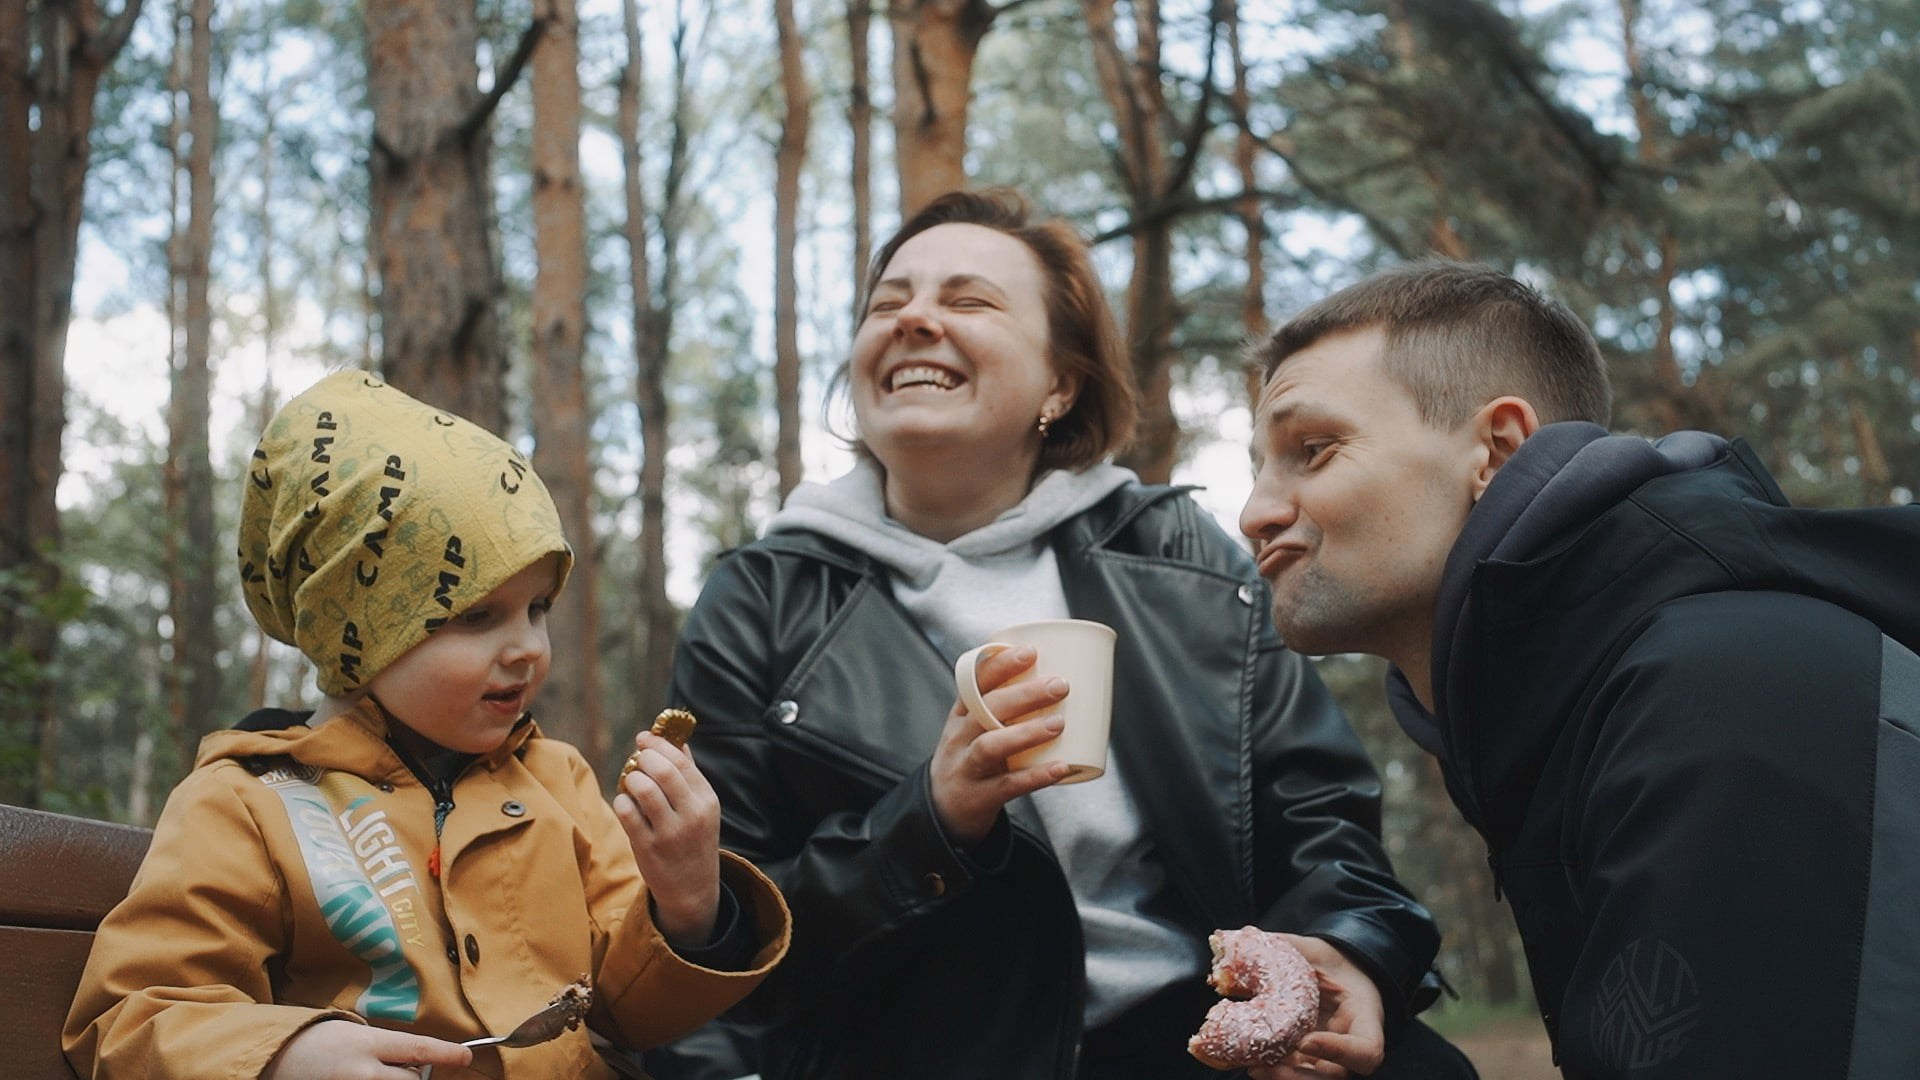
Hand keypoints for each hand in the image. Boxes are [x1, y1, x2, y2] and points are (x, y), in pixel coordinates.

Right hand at [261, 1019, 469, 1078]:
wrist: (273, 1057)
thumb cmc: (316, 1042)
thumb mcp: (353, 1034)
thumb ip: (384, 1047)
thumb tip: (417, 1061)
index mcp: (366, 1044)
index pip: (418, 1049)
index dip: (446, 1054)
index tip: (466, 1057)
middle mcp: (362, 1071)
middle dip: (413, 1078)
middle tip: (397, 1071)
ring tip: (374, 1074)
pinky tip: (364, 1079)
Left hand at [613, 730, 722, 948]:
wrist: (692, 889)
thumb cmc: (694, 840)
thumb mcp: (701, 808)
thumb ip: (690, 775)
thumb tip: (678, 741)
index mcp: (707, 800)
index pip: (682, 761)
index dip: (659, 744)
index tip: (644, 737)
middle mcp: (692, 815)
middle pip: (664, 771)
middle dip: (644, 758)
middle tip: (637, 759)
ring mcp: (670, 832)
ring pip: (644, 790)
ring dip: (632, 779)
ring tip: (632, 781)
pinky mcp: (648, 847)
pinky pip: (627, 814)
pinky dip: (622, 802)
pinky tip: (625, 804)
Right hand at [930, 644, 1072, 847]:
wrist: (943, 809)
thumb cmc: (971, 757)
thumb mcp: (975, 728)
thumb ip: (1004, 706)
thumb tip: (1056, 675)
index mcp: (961, 714)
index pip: (975, 682)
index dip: (1001, 665)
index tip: (1031, 651)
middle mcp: (960, 737)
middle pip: (987, 710)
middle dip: (1024, 695)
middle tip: (1060, 685)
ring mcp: (967, 767)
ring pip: (992, 746)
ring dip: (1027, 733)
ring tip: (1059, 723)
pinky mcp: (980, 796)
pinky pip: (1008, 785)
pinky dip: (1036, 776)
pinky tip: (1060, 767)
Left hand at [1247, 935, 1386, 1079]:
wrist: (1335, 972)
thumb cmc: (1331, 961)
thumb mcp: (1315, 950)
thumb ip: (1285, 946)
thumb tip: (1241, 940)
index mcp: (1364, 1018)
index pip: (1366, 1050)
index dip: (1339, 1052)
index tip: (1305, 1040)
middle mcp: (1350, 1045)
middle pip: (1335, 1076)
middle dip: (1301, 1076)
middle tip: (1271, 1064)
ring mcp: (1330, 1056)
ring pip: (1315, 1079)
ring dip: (1285, 1078)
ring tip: (1255, 1067)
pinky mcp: (1310, 1060)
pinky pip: (1297, 1072)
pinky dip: (1275, 1072)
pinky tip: (1252, 1063)